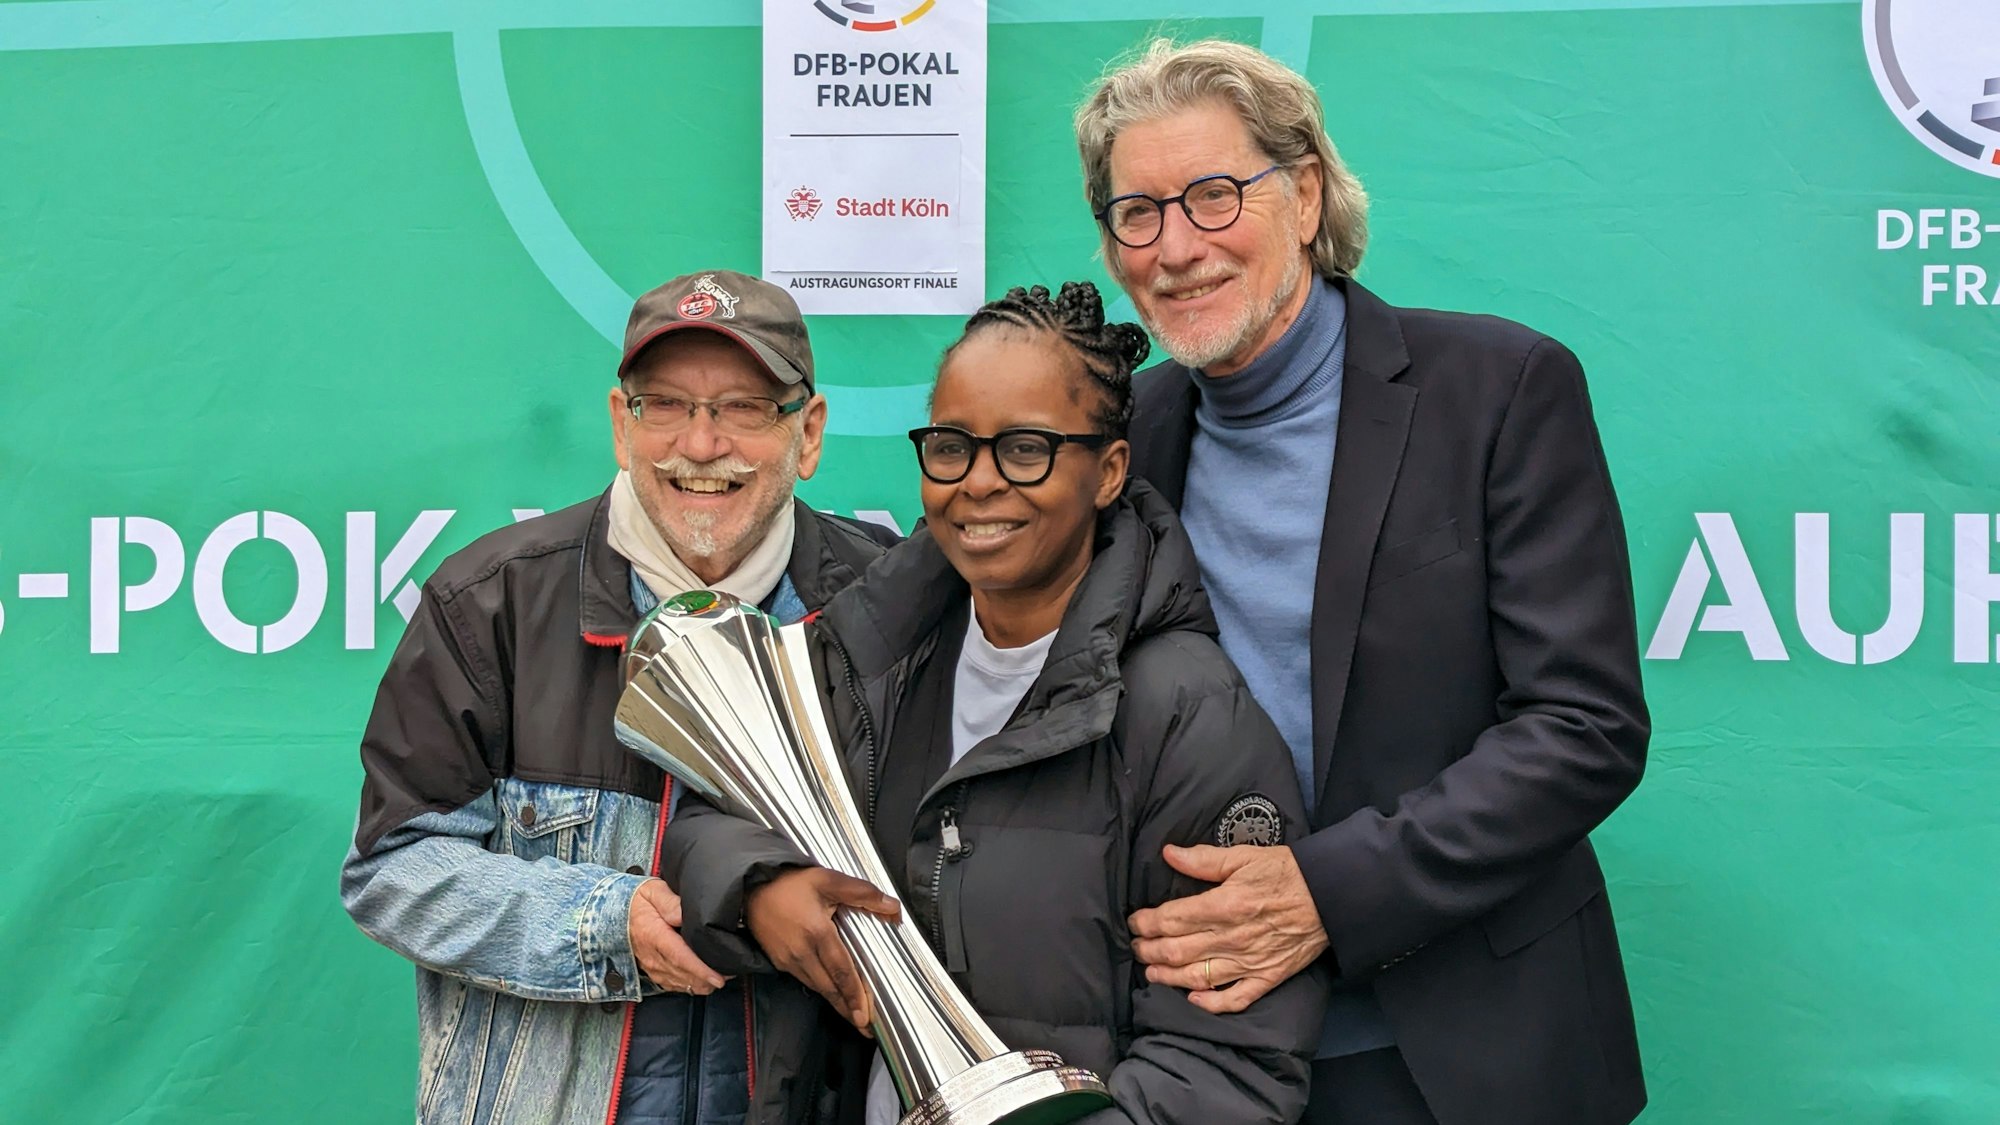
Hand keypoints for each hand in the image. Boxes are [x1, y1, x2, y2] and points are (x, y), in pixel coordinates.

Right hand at [628, 878, 727, 995]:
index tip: (719, 976)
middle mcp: (653, 957)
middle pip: (685, 975)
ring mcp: (653, 967)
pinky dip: (692, 985)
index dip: (701, 970)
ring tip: (723, 973)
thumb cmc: (637, 900)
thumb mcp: (654, 891)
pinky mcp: (654, 972)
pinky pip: (676, 986)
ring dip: (703, 983)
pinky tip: (705, 978)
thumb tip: (686, 913)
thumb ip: (671, 902)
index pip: (681, 957)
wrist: (613, 913)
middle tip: (732, 970)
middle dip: (710, 977)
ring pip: (682, 984)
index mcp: (654, 935)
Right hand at [746, 866, 900, 1032]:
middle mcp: (802, 953)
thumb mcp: (829, 879)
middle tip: (866, 1028)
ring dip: (836, 1003)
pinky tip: (832, 993)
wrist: (752, 887)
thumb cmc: (792, 883)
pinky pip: (805, 980)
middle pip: (829, 988)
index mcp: (817, 933)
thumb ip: (862, 893)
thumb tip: (894, 908)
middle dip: (848, 1009)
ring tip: (854, 1016)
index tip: (865, 1017)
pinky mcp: (779, 961)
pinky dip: (821, 990)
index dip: (854, 995)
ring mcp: (788, 960)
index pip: (841, 972)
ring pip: (817, 987)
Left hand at [1128, 844, 1328, 1013]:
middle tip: (1136, 947)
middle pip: (1176, 951)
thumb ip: (1204, 859)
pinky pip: (1235, 998)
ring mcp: (1249, 962)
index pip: (1171, 919)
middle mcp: (1232, 938)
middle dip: (1148, 951)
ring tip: (1151, 973)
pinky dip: (1211, 1003)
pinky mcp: (1267, 978)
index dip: (1146, 922)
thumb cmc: (1286, 872)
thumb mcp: (1244, 856)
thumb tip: (1169, 853)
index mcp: (1224, 905)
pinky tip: (1193, 1000)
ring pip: (1197, 977)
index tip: (1135, 921)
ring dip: (1168, 977)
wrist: (1331, 896)